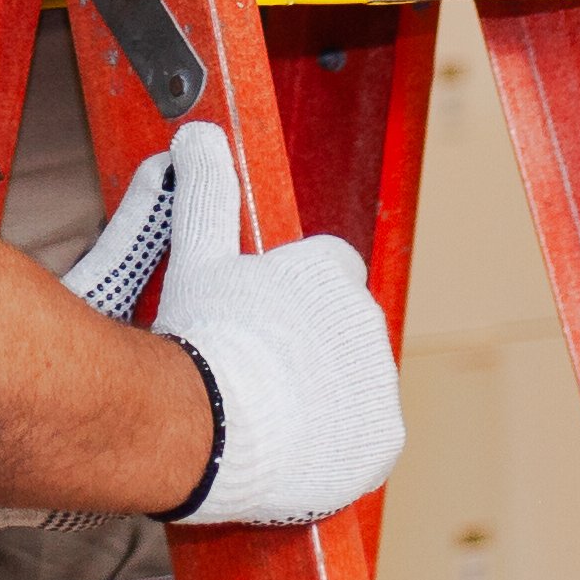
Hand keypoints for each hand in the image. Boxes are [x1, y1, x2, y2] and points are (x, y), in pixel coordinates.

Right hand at [105, 122, 404, 526]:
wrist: (209, 430)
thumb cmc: (202, 339)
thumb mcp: (199, 256)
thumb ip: (208, 192)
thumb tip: (199, 133)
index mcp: (332, 269)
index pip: (327, 271)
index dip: (291, 297)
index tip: (260, 320)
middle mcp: (367, 319)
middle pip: (341, 329)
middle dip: (310, 344)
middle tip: (256, 369)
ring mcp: (378, 382)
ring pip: (353, 382)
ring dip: (323, 392)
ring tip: (267, 414)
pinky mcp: (381, 438)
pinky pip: (363, 437)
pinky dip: (338, 443)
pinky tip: (295, 447)